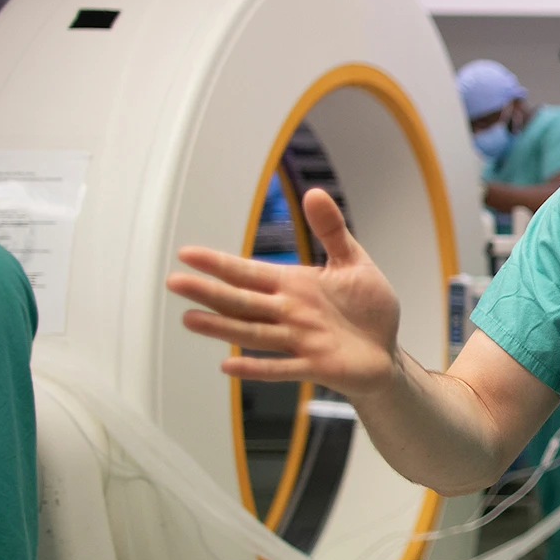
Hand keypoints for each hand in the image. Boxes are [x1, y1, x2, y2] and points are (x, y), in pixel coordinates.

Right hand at [165, 188, 402, 398]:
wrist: (386, 351)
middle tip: (174, 282)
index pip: (249, 272)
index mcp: (293, 285)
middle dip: (210, 292)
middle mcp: (289, 313)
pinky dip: (257, 367)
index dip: (219, 264)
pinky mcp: (316, 366)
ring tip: (189, 319)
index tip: (187, 254)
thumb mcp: (353, 262)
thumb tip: (315, 192)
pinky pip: (283, 367)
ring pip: (254, 333)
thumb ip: (331, 230)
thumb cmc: (366, 308)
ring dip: (223, 327)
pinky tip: (229, 365)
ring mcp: (300, 341)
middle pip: (242, 301)